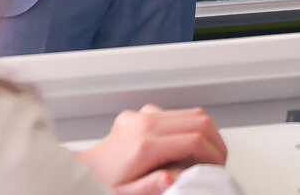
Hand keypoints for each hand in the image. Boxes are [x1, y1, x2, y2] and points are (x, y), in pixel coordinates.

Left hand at [77, 103, 227, 193]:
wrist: (80, 172)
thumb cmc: (99, 186)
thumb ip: (149, 187)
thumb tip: (175, 179)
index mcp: (145, 146)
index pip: (193, 140)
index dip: (212, 153)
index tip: (217, 167)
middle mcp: (147, 125)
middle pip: (198, 121)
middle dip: (216, 140)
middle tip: (220, 160)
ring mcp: (145, 116)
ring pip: (191, 113)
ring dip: (207, 130)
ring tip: (209, 152)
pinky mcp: (143, 115)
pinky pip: (177, 112)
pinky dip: (191, 123)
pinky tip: (187, 140)